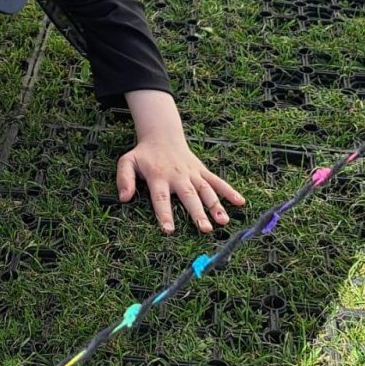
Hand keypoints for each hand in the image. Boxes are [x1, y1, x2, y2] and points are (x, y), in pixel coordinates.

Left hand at [117, 135, 243, 233]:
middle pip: (188, 197)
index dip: (164, 214)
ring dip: (216, 205)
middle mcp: (177, 177)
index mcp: (158, 177)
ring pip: (206, 190)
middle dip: (197, 213)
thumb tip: (124, 198)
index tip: (169, 230)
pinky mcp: (202, 171)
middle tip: (205, 229)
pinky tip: (240, 202)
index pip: (161, 198)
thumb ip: (124, 179)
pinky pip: (217, 181)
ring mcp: (192, 174)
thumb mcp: (127, 162)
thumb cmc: (144, 155)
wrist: (162, 136)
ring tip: (223, 221)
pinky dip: (229, 190)